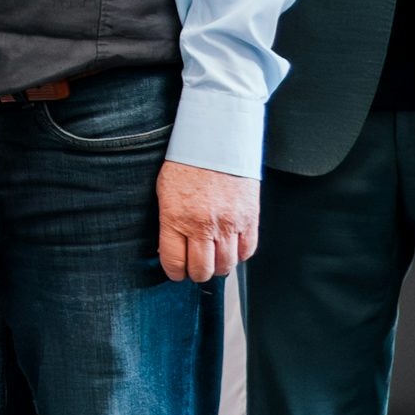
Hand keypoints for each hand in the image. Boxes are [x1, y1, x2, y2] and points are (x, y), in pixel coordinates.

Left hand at [156, 161, 257, 286]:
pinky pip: (247, 251)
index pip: (174, 263)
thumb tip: (172, 251)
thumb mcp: (164, 193)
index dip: (175, 273)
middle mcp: (203, 225)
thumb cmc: (188, 163)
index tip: (176, 272)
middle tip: (195, 268)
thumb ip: (169, 224)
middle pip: (202, 270)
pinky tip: (231, 249)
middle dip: (196, 273)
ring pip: (225, 266)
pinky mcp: (249, 218)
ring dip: (218, 267)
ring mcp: (228, 223)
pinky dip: (238, 255)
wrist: (217, 140)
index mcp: (175, 218)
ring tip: (213, 259)